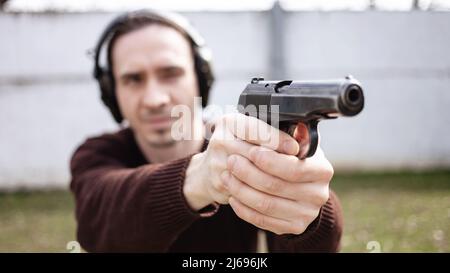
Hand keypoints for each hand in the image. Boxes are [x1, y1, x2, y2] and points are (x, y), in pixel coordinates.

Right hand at [184, 113, 299, 210]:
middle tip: (299, 170)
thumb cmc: (235, 147)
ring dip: (275, 182)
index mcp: (230, 122)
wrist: (206, 170)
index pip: (258, 130)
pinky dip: (263, 195)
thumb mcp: (250, 131)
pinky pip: (246, 192)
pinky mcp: (218, 185)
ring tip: (291, 184)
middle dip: (281, 163)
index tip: (295, 148)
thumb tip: (303, 134)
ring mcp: (217, 164)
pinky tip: (276, 196)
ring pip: (253, 177)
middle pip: (257, 154)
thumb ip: (273, 130)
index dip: (279, 140)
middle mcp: (221, 140)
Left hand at [223, 123, 333, 234]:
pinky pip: (263, 220)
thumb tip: (293, 126)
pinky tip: (233, 196)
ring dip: (241, 190)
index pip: (292, 167)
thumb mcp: (295, 142)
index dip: (268, 160)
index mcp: (322, 170)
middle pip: (275, 186)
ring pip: (265, 204)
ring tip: (227, 176)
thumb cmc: (291, 159)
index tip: (250, 150)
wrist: (300, 188)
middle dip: (248, 173)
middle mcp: (318, 194)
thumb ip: (289, 134)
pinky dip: (244, 209)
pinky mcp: (293, 227)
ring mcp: (306, 214)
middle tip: (231, 161)